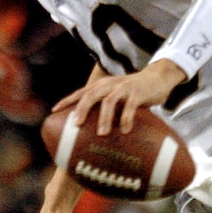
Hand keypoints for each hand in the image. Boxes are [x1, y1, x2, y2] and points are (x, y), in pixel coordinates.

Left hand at [55, 61, 186, 136]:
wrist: (157, 78)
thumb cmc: (134, 92)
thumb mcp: (116, 96)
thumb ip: (106, 107)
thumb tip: (93, 131)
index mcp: (101, 86)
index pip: (80, 92)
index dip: (67, 101)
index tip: (54, 111)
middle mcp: (109, 85)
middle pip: (90, 95)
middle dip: (81, 110)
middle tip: (76, 125)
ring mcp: (123, 88)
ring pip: (109, 102)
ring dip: (104, 118)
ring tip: (102, 134)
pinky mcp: (137, 93)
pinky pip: (130, 106)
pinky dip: (126, 119)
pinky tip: (125, 130)